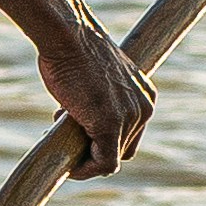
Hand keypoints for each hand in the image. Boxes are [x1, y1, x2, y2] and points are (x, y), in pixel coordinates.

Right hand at [35, 4, 153, 177]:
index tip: (77, 127)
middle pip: (122, 147)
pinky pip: (105, 163)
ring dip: (85, 156)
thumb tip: (85, 118)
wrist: (67, 35)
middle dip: (93, 147)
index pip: (130, 133)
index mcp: (144, 94)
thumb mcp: (97, 76)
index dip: (102, 137)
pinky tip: (69, 165)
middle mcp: (144, 107)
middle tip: (65, 132)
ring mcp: (129, 117)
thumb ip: (101, 99)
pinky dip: (86, 170)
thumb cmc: (74, 49)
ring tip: (61, 136)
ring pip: (112, 157)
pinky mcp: (111, 126)